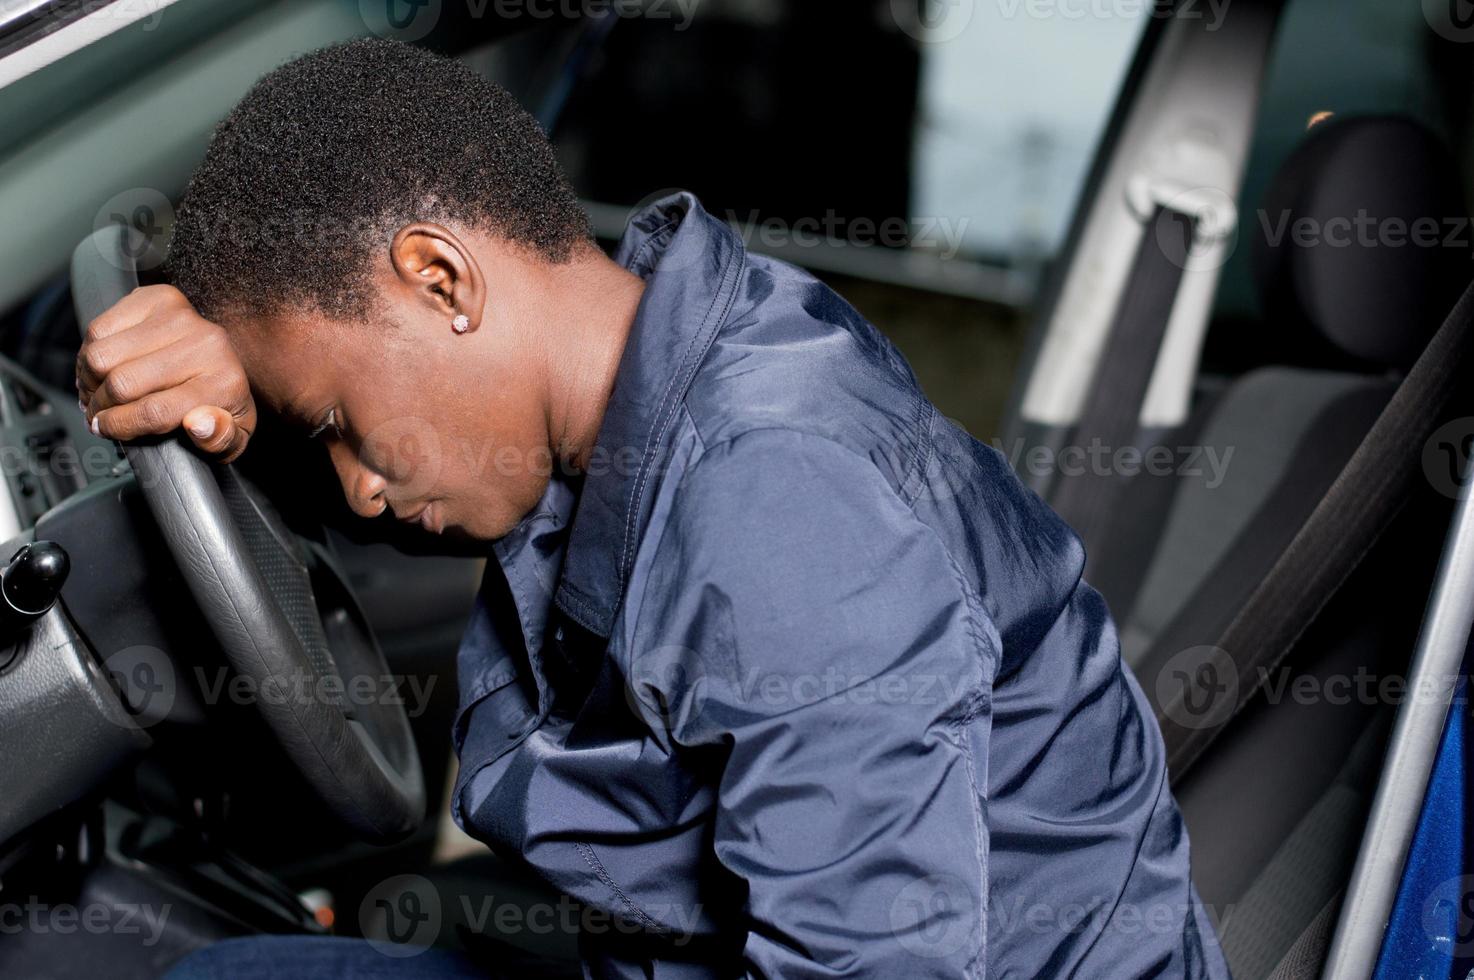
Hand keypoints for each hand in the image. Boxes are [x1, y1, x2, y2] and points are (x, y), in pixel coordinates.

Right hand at [76, 284, 255, 462]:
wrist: (223, 361)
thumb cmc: (219, 405)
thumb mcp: (229, 438)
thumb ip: (219, 440)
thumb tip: (199, 424)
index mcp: (227, 383)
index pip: (156, 410)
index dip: (120, 425)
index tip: (106, 429)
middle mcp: (208, 344)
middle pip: (123, 383)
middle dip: (101, 406)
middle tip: (98, 414)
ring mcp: (182, 316)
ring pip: (103, 355)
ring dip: (90, 379)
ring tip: (98, 392)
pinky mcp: (157, 297)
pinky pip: (98, 329)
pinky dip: (89, 353)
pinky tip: (103, 367)